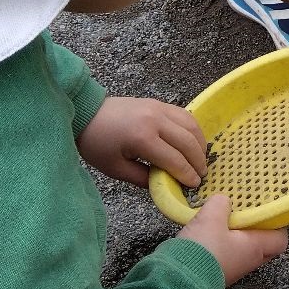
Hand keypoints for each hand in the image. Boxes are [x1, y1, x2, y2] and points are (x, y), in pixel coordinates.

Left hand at [77, 97, 207, 188]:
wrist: (87, 113)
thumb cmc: (97, 144)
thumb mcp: (115, 169)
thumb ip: (143, 179)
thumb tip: (165, 185)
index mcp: (142, 138)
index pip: (174, 159)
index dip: (187, 174)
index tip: (194, 185)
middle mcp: (155, 120)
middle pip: (187, 142)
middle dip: (198, 161)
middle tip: (201, 174)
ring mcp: (159, 108)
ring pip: (191, 126)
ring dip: (200, 144)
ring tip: (200, 159)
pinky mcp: (159, 103)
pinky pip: (185, 115)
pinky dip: (193, 130)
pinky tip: (193, 141)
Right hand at [176, 195, 287, 286]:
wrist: (177, 282)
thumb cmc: (203, 250)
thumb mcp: (211, 217)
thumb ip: (221, 204)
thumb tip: (223, 200)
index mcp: (256, 248)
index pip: (280, 239)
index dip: (276, 224)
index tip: (265, 210)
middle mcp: (248, 262)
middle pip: (261, 243)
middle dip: (254, 227)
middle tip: (243, 212)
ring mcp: (232, 269)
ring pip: (241, 248)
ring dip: (234, 234)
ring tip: (222, 217)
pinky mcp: (215, 272)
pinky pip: (225, 254)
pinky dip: (220, 242)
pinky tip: (207, 230)